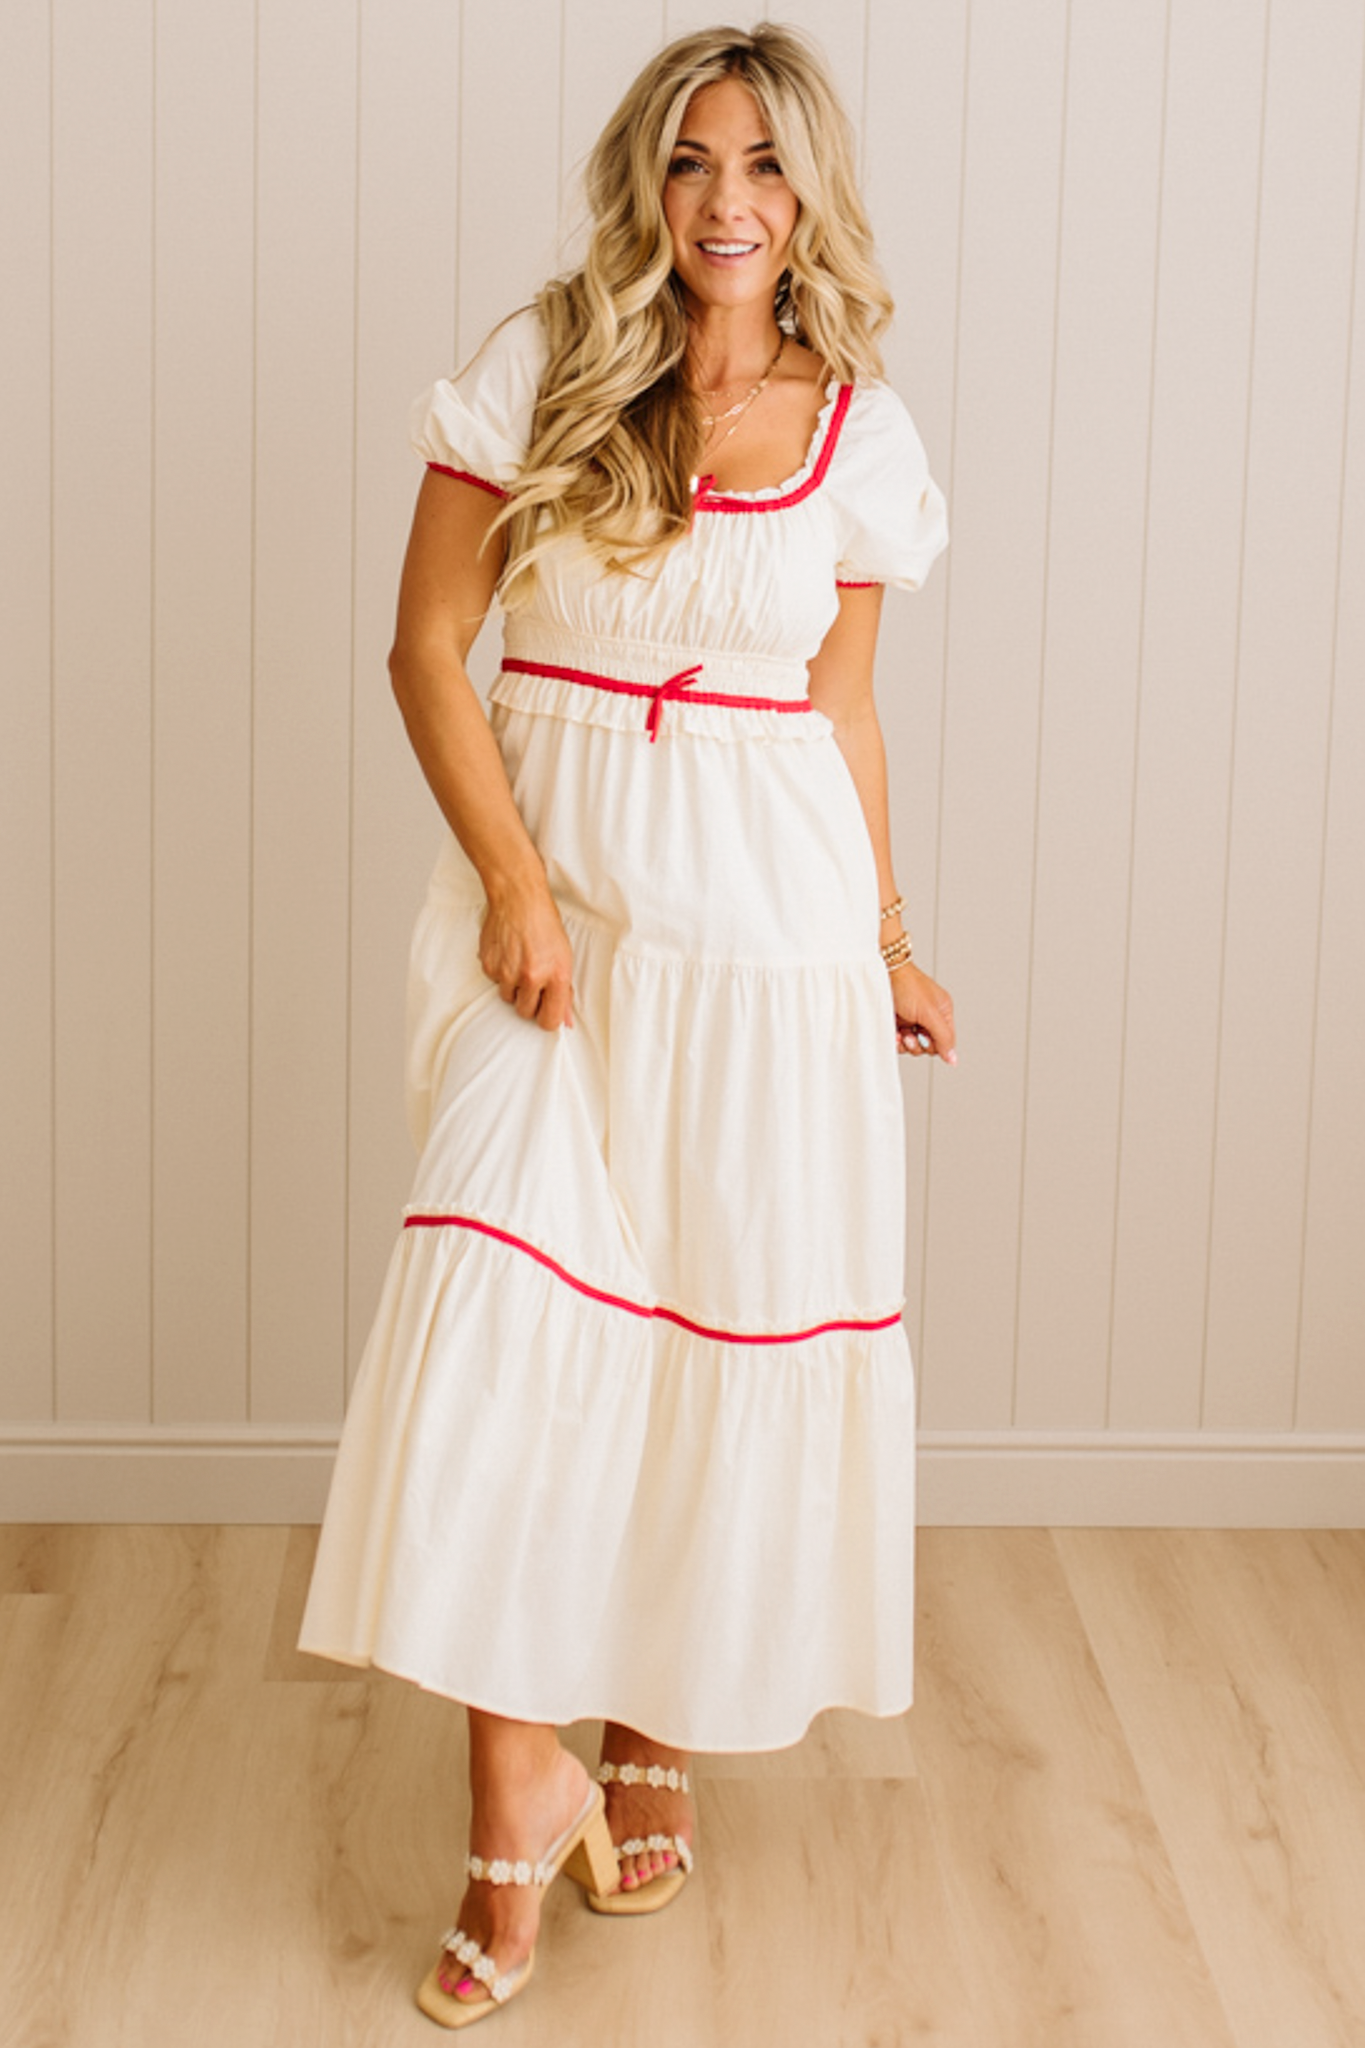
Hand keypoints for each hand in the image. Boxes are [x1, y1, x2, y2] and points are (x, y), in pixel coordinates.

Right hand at [478, 878, 574, 1030]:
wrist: (518, 899)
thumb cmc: (544, 924)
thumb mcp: (564, 957)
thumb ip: (564, 991)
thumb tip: (566, 1020)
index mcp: (555, 976)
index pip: (549, 1020)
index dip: (547, 1020)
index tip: (545, 1013)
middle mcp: (531, 976)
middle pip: (525, 1013)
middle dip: (529, 1002)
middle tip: (532, 982)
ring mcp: (507, 972)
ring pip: (508, 998)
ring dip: (513, 987)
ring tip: (520, 963)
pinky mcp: (489, 965)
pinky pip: (494, 982)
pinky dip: (500, 972)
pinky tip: (508, 954)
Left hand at [890, 960, 955, 1064]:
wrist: (882, 973)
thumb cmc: (907, 985)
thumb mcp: (930, 1013)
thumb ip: (943, 1037)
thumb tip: (953, 1058)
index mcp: (943, 1011)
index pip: (946, 1040)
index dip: (936, 1044)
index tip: (925, 1038)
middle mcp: (929, 1017)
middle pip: (930, 1046)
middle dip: (919, 1044)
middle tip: (912, 1034)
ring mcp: (913, 1021)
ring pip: (914, 1046)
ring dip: (907, 1043)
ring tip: (902, 1032)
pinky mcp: (898, 1023)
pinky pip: (900, 1043)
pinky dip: (896, 1041)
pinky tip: (894, 1033)